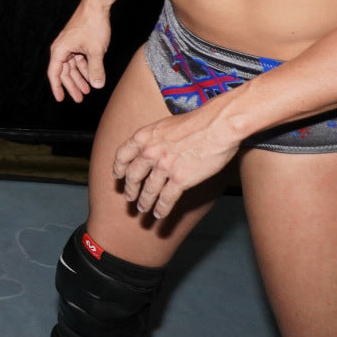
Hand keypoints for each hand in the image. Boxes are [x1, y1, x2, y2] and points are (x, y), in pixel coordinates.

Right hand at [47, 4, 111, 101]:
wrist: (96, 6)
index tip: (61, 99)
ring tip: (87, 91)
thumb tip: (97, 85)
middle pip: (64, 72)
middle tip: (79, 99)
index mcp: (59, 50)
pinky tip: (92, 76)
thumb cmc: (92, 26)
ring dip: (80, 78)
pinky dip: (85, 68)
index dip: (57, 87)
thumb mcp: (96, 51)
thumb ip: (96, 69)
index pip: (54, 73)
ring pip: (72, 66)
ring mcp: (70, 45)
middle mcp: (62, 48)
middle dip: (72, 86)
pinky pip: (79, 59)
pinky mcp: (77, 42)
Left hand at [111, 101, 241, 218]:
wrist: (217, 125)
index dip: (118, 169)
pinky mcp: (180, 179)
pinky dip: (161, 209)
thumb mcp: (165, 125)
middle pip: (133, 176)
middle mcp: (149, 152)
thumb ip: (154, 138)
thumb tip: (151, 148)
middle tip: (129, 198)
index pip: (122, 156)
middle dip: (130, 189)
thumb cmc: (197, 122)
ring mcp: (164, 167)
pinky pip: (166, 198)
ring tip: (143, 208)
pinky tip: (159, 214)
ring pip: (149, 190)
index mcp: (144, 137)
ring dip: (144, 202)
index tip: (118, 177)